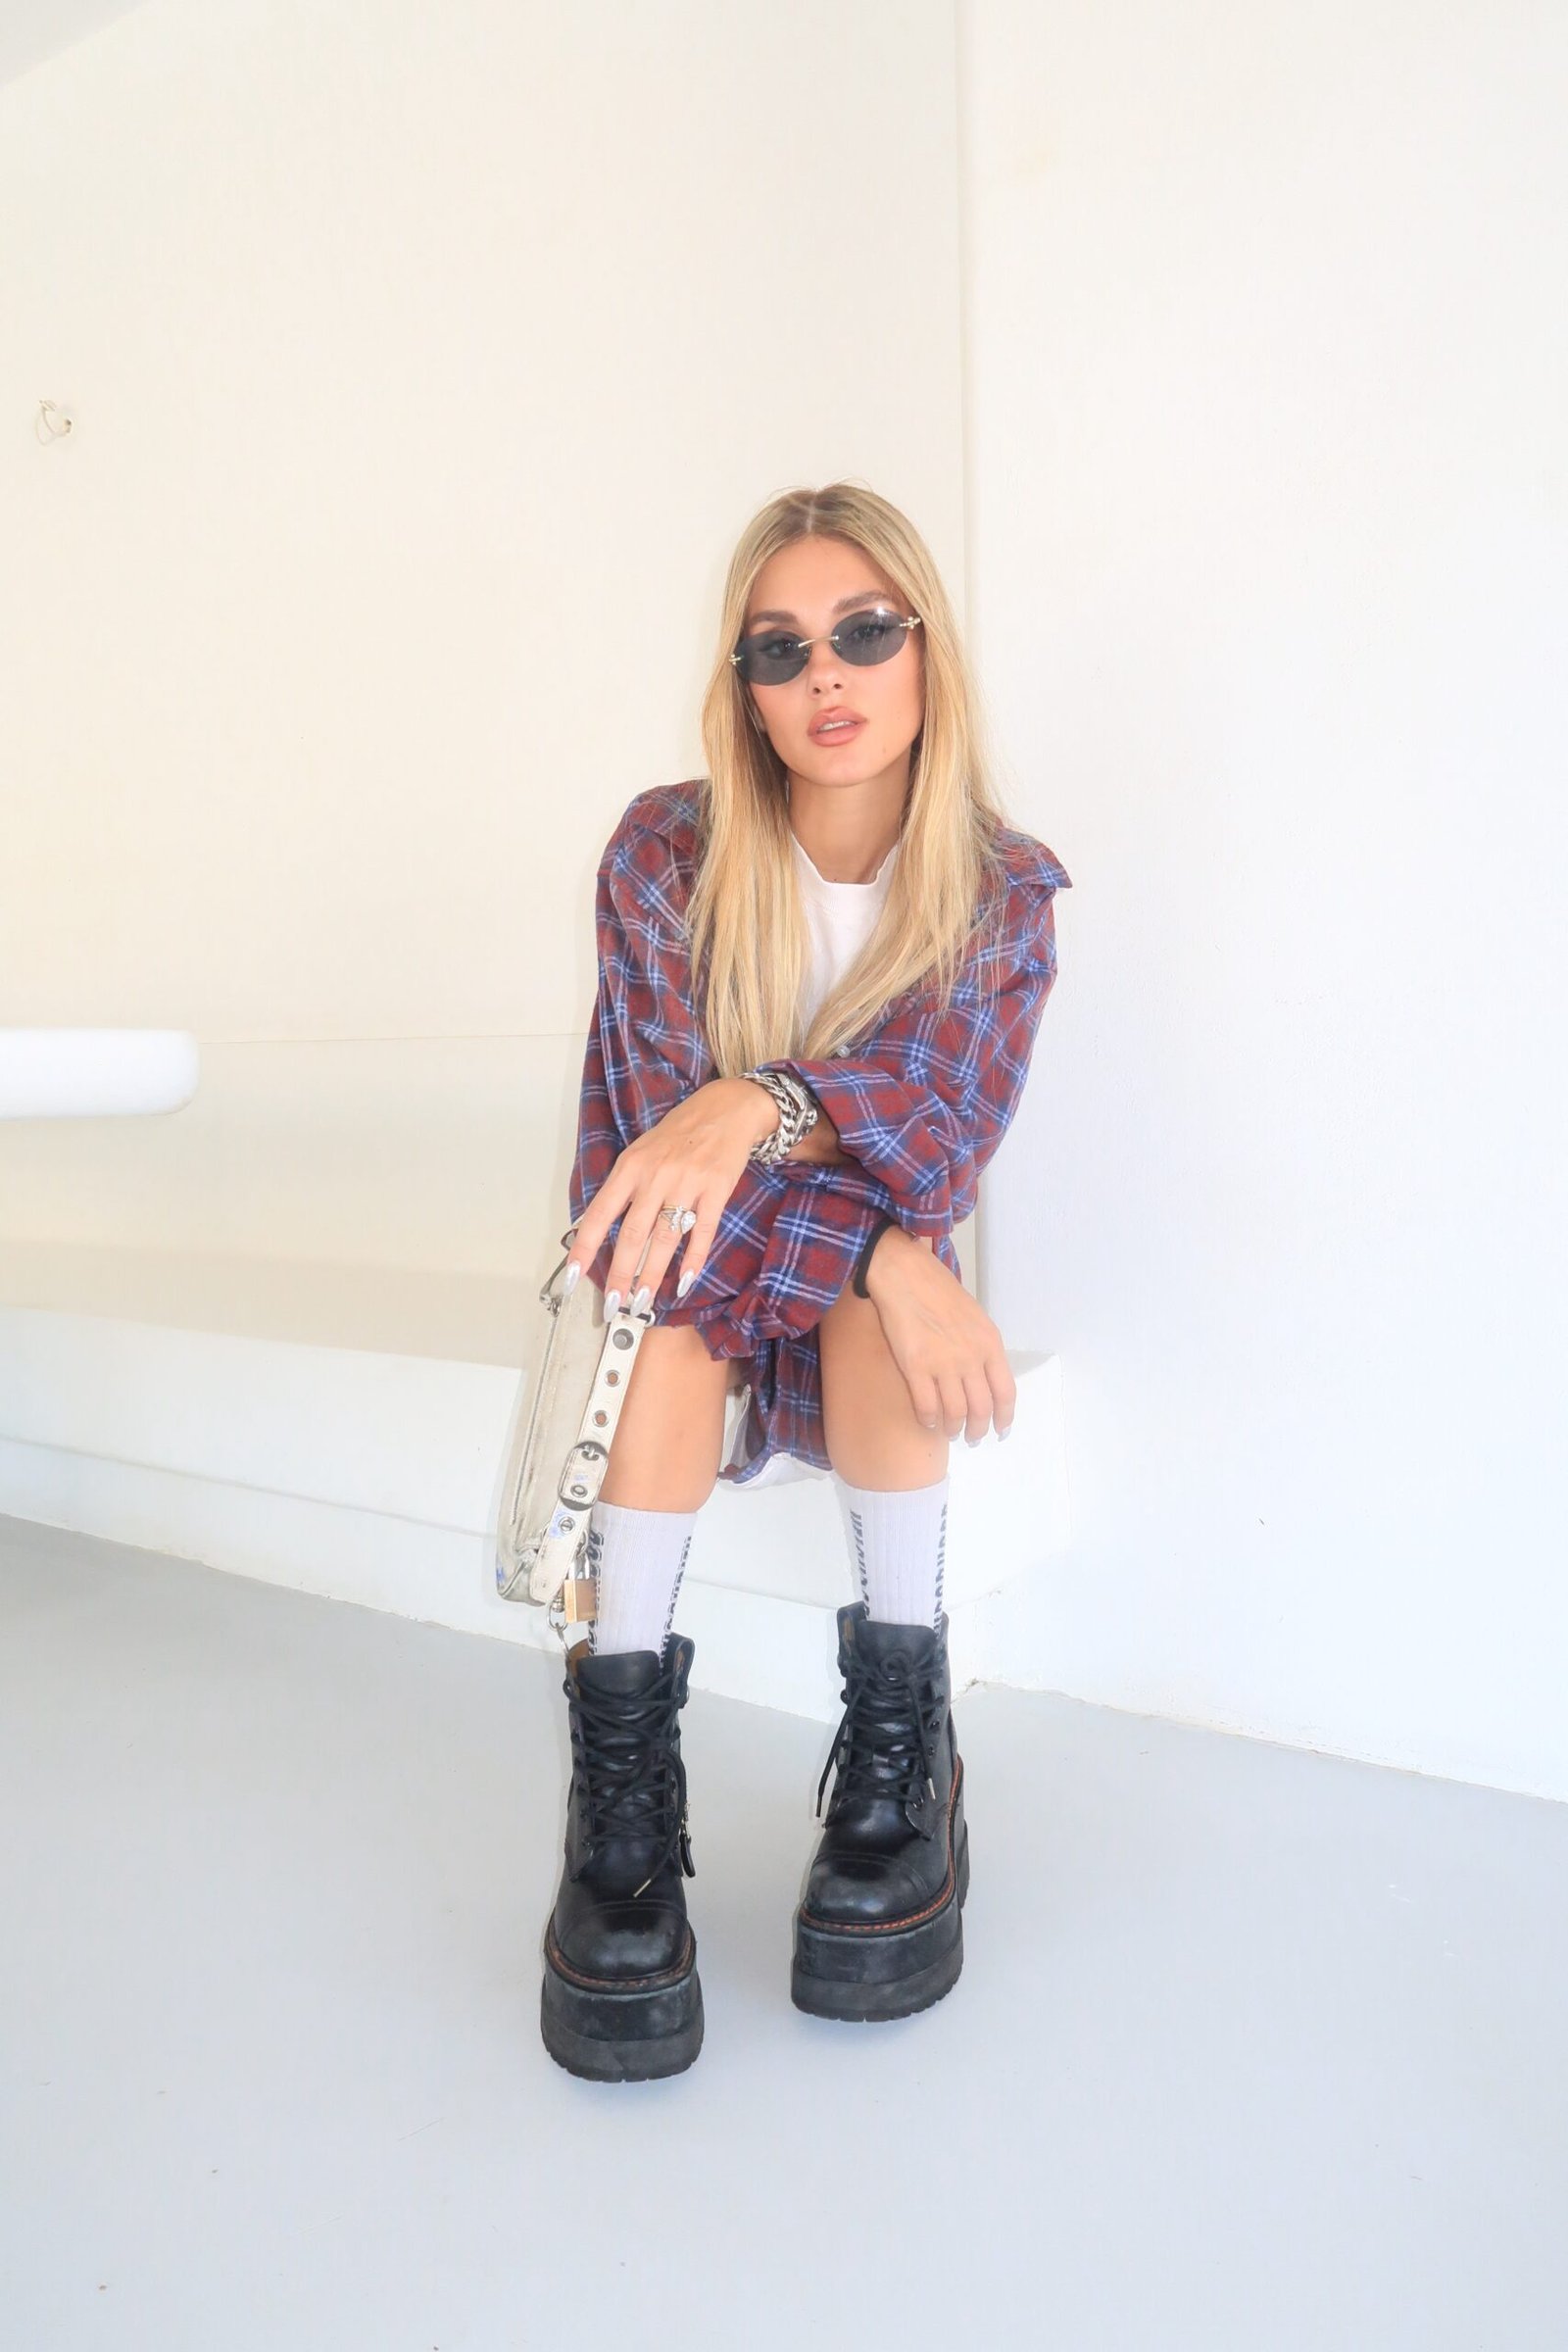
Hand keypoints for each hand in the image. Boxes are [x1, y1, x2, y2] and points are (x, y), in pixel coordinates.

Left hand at [568, 1077, 776, 1313]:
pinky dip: (694, 1258)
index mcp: (630, 1167)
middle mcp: (655, 1176)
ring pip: (665, 1237)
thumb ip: (624, 1188)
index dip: (584, 1248)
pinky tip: (685, 1280)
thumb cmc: (678, 1134)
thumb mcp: (641, 1153)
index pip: (600, 1214)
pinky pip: (703, 1230)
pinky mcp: (716, 1189)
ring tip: (643, 1300)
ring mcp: (687, 1182)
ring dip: (652, 1273)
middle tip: (613, 1304)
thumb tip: (600, 1229)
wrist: (725, 1109)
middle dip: (620, 1274)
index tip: (572, 1277)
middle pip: (632, 1233)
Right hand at [865, 1230, 1016, 1441]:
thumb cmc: (939, 1290)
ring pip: (955, 1413)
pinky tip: (927, 1422)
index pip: (1005, 1392)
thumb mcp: (975, 1317)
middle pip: (981, 1409)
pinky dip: (929, 1420)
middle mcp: (971, 1358)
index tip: (1001, 1431)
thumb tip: (982, 1377)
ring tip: (951, 1432)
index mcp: (990, 1343)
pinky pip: (926, 1406)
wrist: (905, 1275)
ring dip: (954, 1429)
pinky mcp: (915, 1367)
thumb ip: (982, 1347)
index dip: (1005, 1417)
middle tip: (973, 1438)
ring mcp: (943, 1364)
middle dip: (978, 1430)